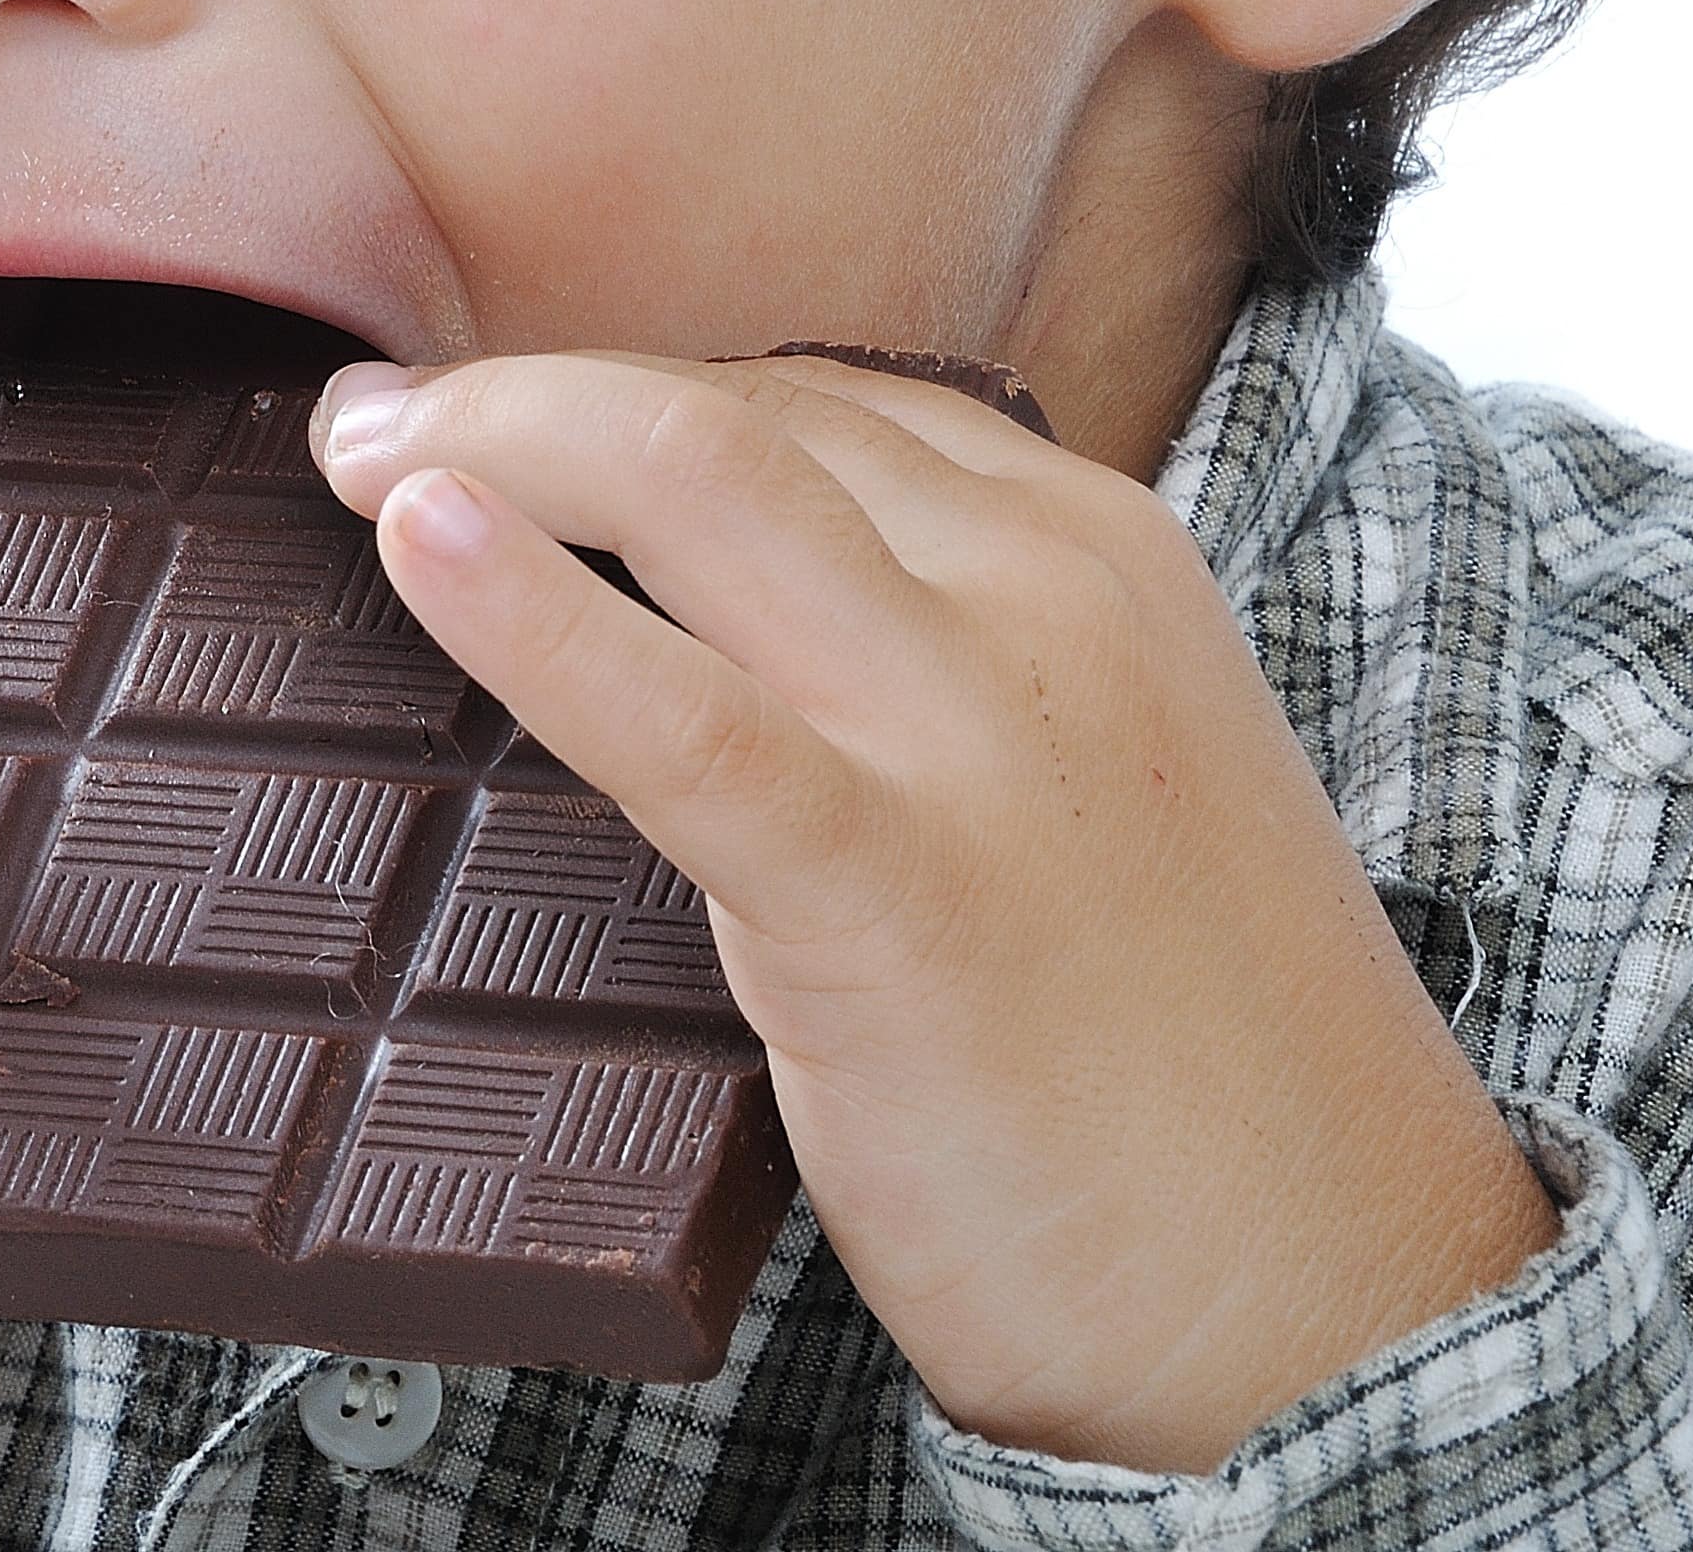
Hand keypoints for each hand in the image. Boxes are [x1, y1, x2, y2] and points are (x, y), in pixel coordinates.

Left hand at [310, 350, 1555, 1472]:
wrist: (1339, 1302)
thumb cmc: (1180, 1052)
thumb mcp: (1083, 769)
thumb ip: (933, 652)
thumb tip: (700, 598)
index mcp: (1092, 553)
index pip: (811, 397)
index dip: (621, 392)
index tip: (494, 423)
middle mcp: (1045, 593)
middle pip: (732, 409)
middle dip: (524, 390)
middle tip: (369, 419)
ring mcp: (980, 731)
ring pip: (699, 482)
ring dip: (494, 436)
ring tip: (353, 454)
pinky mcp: (903, 887)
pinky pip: (687, 715)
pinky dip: (531, 612)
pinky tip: (416, 541)